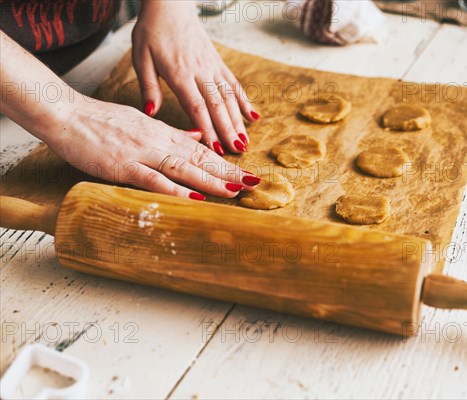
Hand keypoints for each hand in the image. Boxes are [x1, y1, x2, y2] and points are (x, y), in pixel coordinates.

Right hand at [45, 95, 260, 199]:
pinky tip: (194, 198)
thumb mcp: (143, 122)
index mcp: (163, 133)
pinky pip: (153, 179)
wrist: (67, 114)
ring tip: (235, 191)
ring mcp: (142, 153)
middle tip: (254, 184)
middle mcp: (159, 141)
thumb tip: (197, 135)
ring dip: (211, 181)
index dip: (226, 162)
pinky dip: (175, 189)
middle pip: (200, 158)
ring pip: (184, 168)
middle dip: (228, 172)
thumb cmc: (102, 121)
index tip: (246, 172)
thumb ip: (171, 132)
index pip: (201, 149)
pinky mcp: (124, 165)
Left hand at [131, 1, 258, 155]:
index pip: (196, 106)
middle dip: (227, 131)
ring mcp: (212, 67)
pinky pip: (235, 84)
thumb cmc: (152, 31)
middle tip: (236, 151)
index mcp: (179, 73)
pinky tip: (253, 116)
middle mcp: (200, 72)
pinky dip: (244, 101)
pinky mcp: (218, 63)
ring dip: (238, 121)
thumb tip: (151, 112)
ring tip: (245, 141)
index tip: (214, 148)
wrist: (170, 5)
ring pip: (229, 98)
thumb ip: (148, 86)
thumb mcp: (141, 57)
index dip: (207, 129)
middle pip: (217, 106)